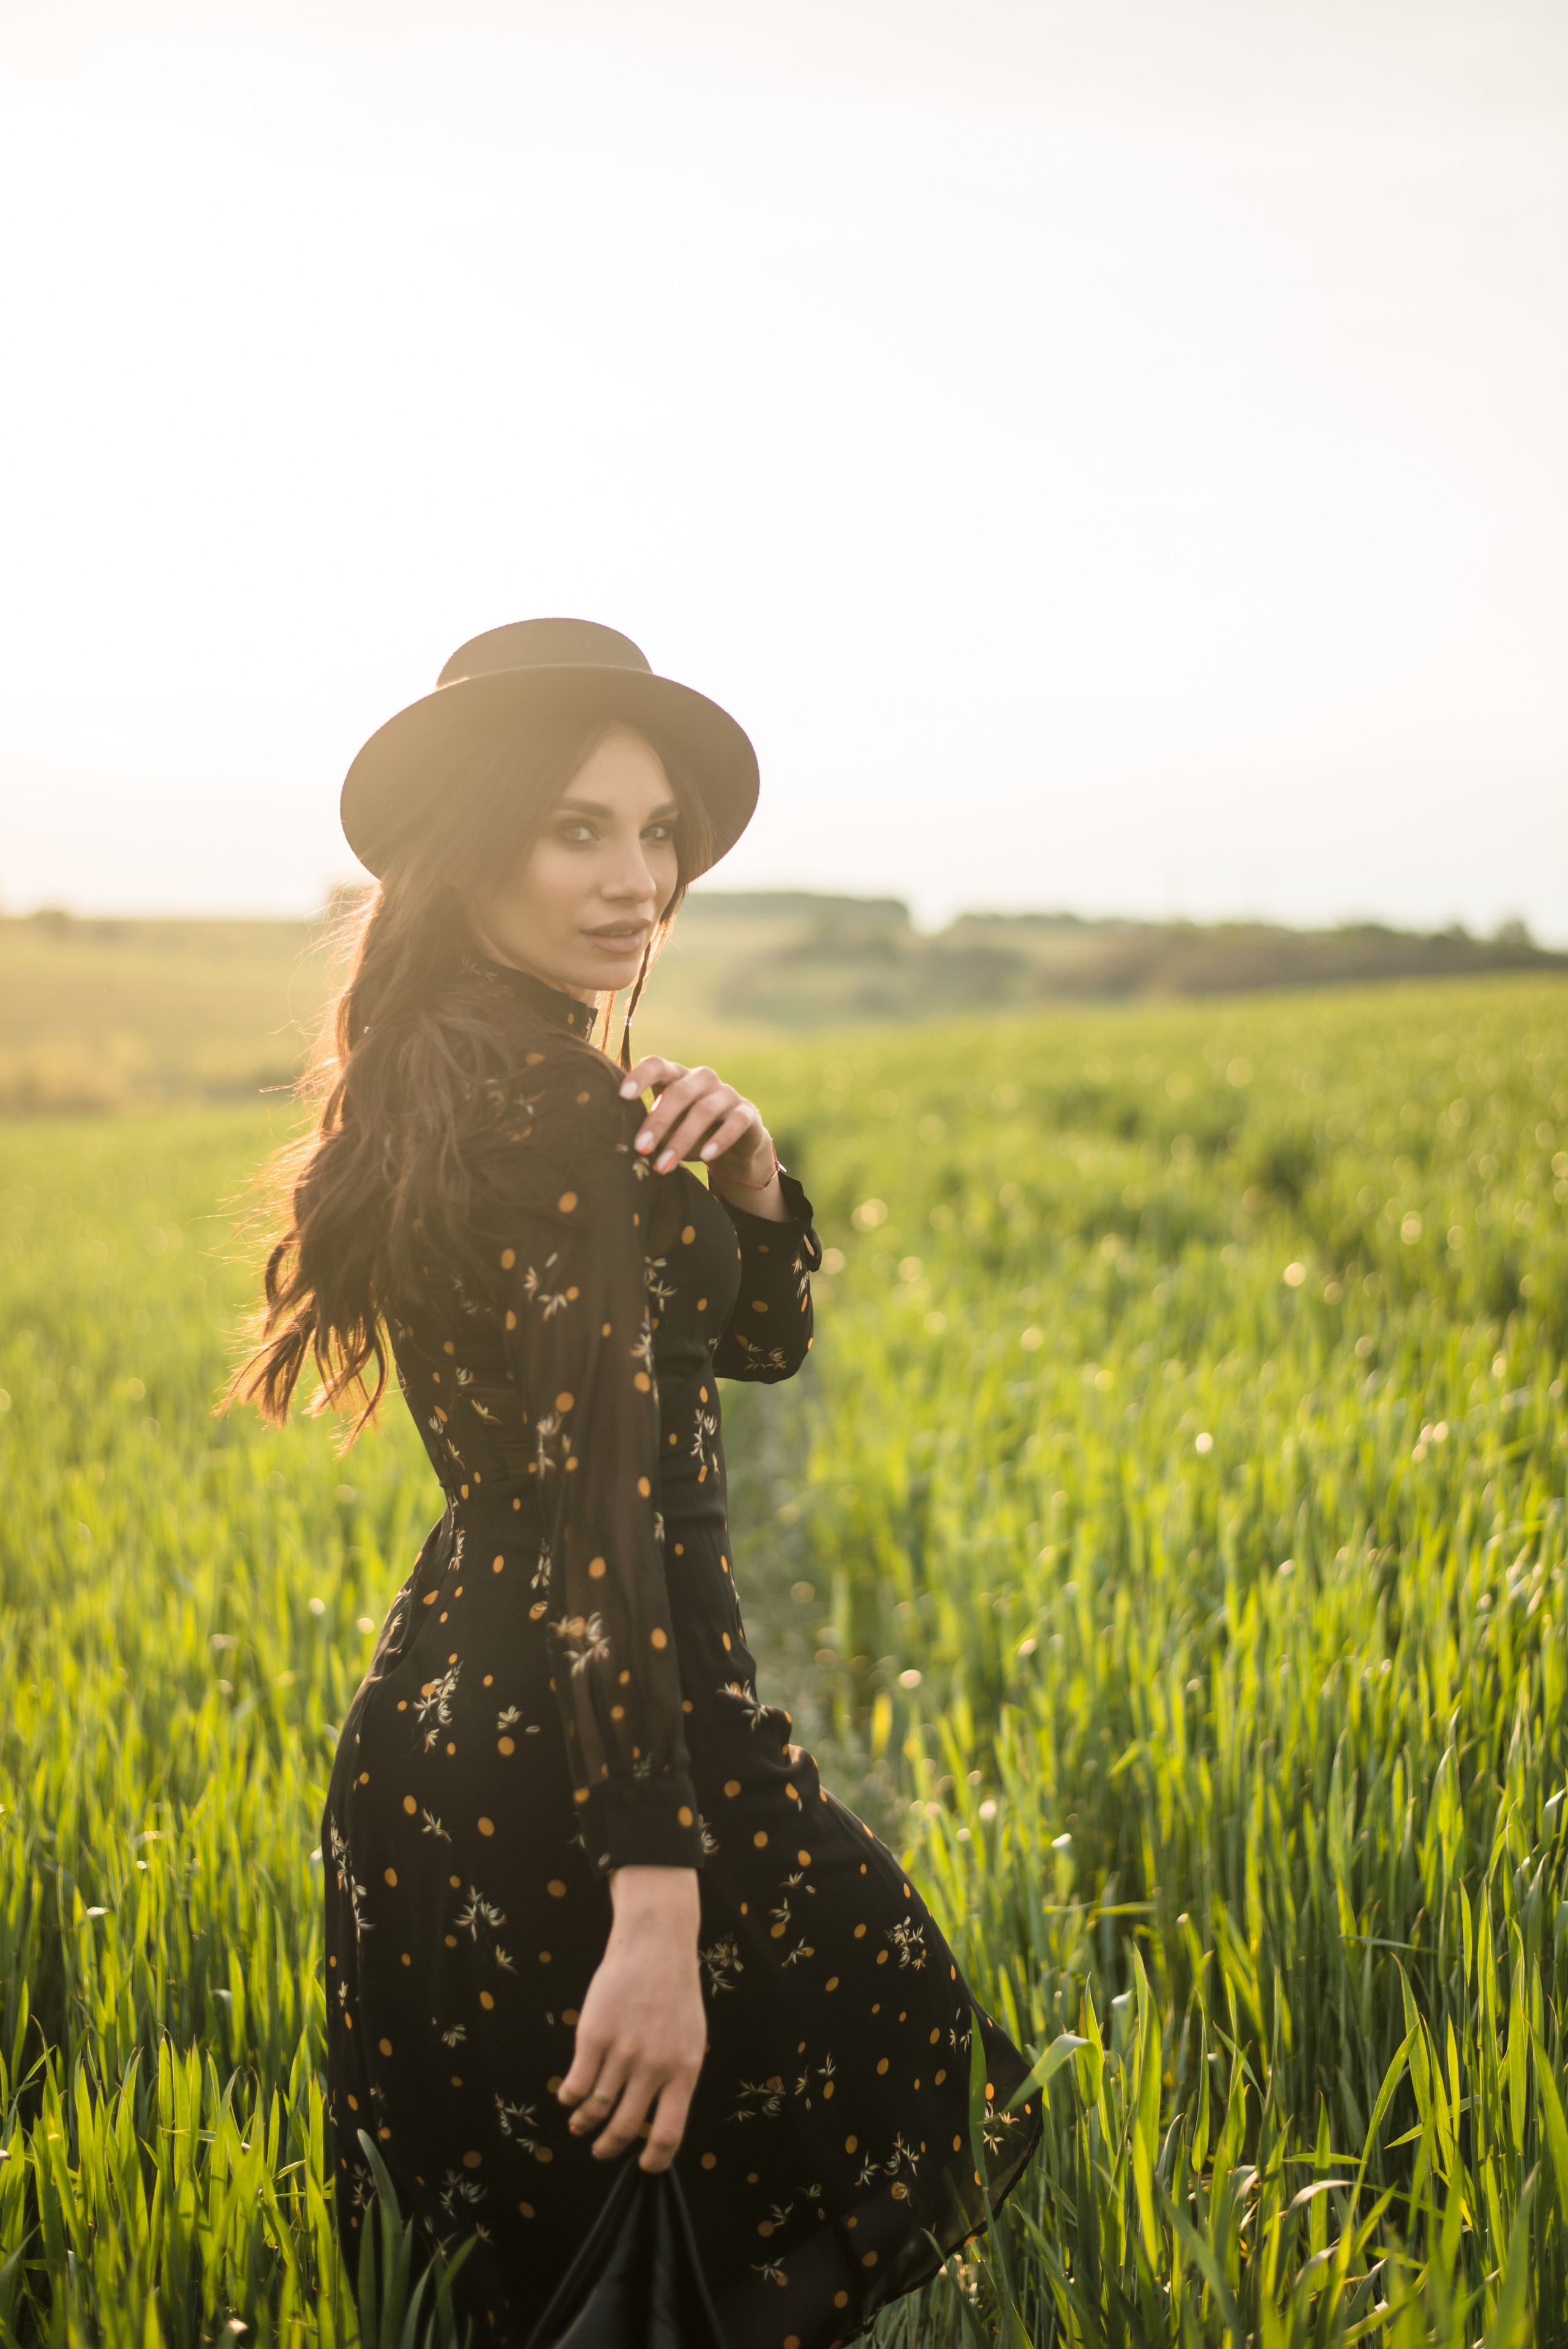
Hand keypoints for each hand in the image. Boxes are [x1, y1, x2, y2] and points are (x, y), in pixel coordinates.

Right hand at [557, 1866, 705, 2171]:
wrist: (656, 1945)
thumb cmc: (675, 1994)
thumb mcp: (690, 2040)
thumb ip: (675, 2078)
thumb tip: (655, 2121)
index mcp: (684, 2072)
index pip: (669, 2134)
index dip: (654, 2160)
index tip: (643, 2167)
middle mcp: (653, 2068)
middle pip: (624, 2128)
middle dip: (609, 2148)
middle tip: (601, 2151)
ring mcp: (622, 2053)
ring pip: (595, 2110)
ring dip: (584, 2124)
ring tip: (580, 2125)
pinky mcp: (593, 2037)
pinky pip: (575, 2085)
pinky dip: (569, 2098)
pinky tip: (569, 2097)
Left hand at [619, 1056, 775, 1188]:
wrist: (735, 1143)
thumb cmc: (689, 1130)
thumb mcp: (666, 1127)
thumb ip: (646, 1127)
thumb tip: (617, 1142)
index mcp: (676, 1076)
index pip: (657, 1065)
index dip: (640, 1076)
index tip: (622, 1095)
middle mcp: (701, 1079)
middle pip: (679, 1092)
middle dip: (658, 1121)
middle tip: (641, 1147)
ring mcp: (726, 1093)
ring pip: (704, 1110)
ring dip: (682, 1139)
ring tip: (664, 1166)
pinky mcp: (746, 1112)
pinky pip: (735, 1122)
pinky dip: (720, 1140)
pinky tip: (705, 1157)